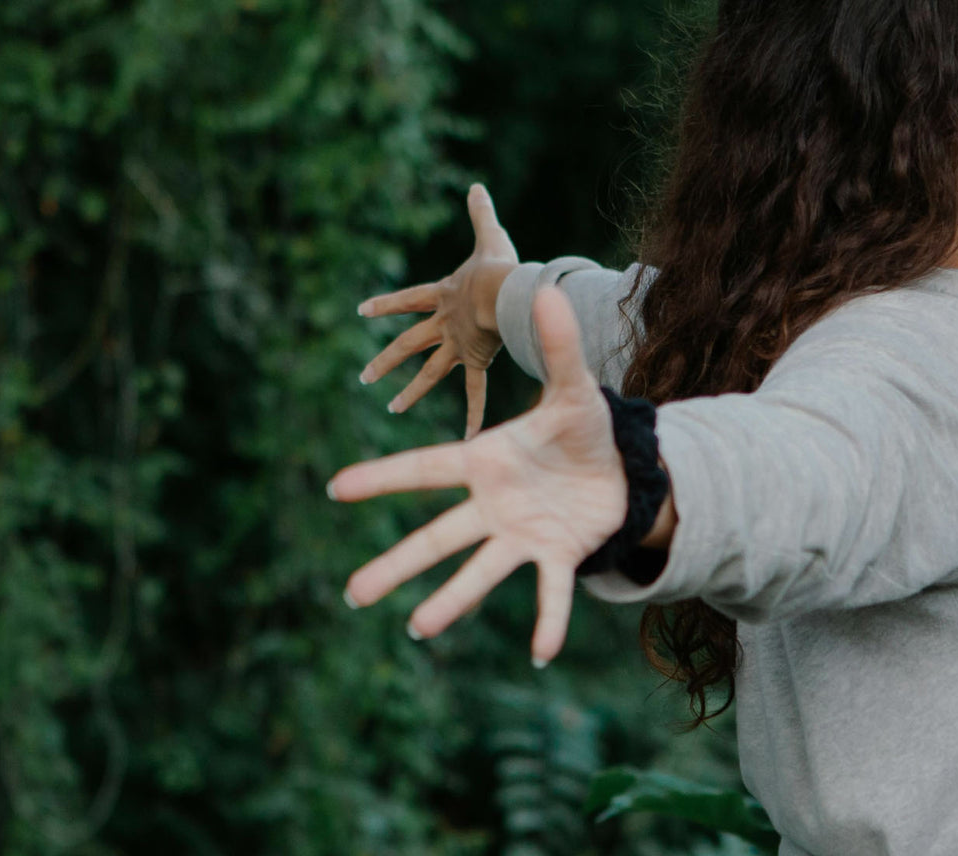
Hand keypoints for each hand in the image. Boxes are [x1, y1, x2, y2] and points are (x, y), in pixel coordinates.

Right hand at [329, 287, 626, 667]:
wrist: (621, 467)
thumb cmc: (582, 429)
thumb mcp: (575, 388)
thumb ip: (559, 346)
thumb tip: (548, 287)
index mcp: (485, 462)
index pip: (425, 469)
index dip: (381, 478)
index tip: (336, 487)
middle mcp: (493, 505)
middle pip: (436, 536)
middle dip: (395, 564)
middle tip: (353, 593)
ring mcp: (521, 535)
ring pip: (478, 571)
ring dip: (450, 601)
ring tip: (418, 629)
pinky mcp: (556, 555)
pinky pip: (549, 593)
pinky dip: (548, 622)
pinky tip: (540, 654)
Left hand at [357, 182, 517, 438]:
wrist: (505, 293)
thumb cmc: (498, 265)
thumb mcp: (489, 236)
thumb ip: (481, 213)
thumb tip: (475, 184)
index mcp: (441, 295)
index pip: (405, 299)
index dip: (384, 304)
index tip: (360, 310)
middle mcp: (443, 323)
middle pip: (407, 343)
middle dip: (384, 360)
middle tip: (364, 377)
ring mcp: (457, 345)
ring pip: (428, 372)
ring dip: (410, 391)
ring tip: (391, 408)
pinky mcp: (476, 360)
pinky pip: (473, 392)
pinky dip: (472, 416)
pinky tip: (467, 440)